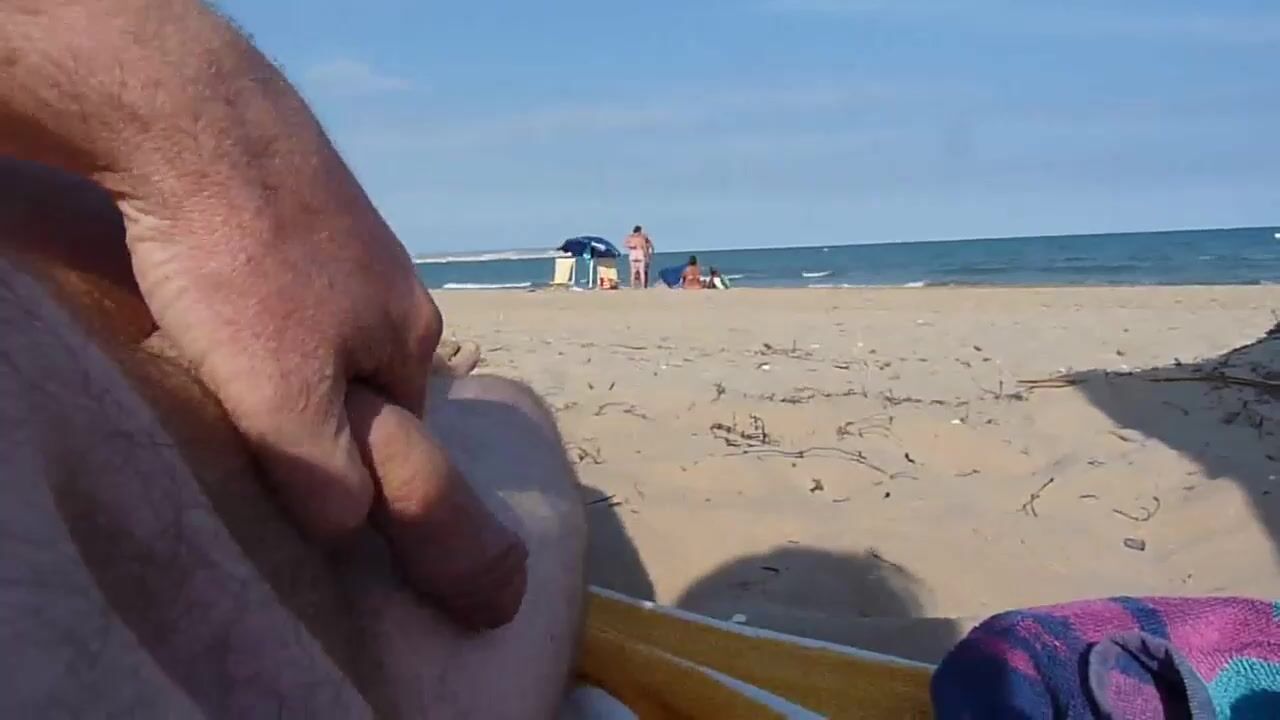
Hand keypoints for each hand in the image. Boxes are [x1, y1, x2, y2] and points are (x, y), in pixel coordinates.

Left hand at [0, 153, 527, 628]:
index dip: (351, 460)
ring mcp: (355, 235)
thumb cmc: (247, 273)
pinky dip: (257, 295)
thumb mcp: (286, 401)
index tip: (294, 466)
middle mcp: (398, 283)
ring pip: (324, 321)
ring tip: (223, 347)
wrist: (202, 128)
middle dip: (317, 398)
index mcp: (412, 335)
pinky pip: (290, 275)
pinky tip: (216, 291)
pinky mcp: (303, 201)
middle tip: (249, 408)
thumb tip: (350, 530)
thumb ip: (327, 476)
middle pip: (362, 371)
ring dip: (282, 344)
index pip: (401, 431)